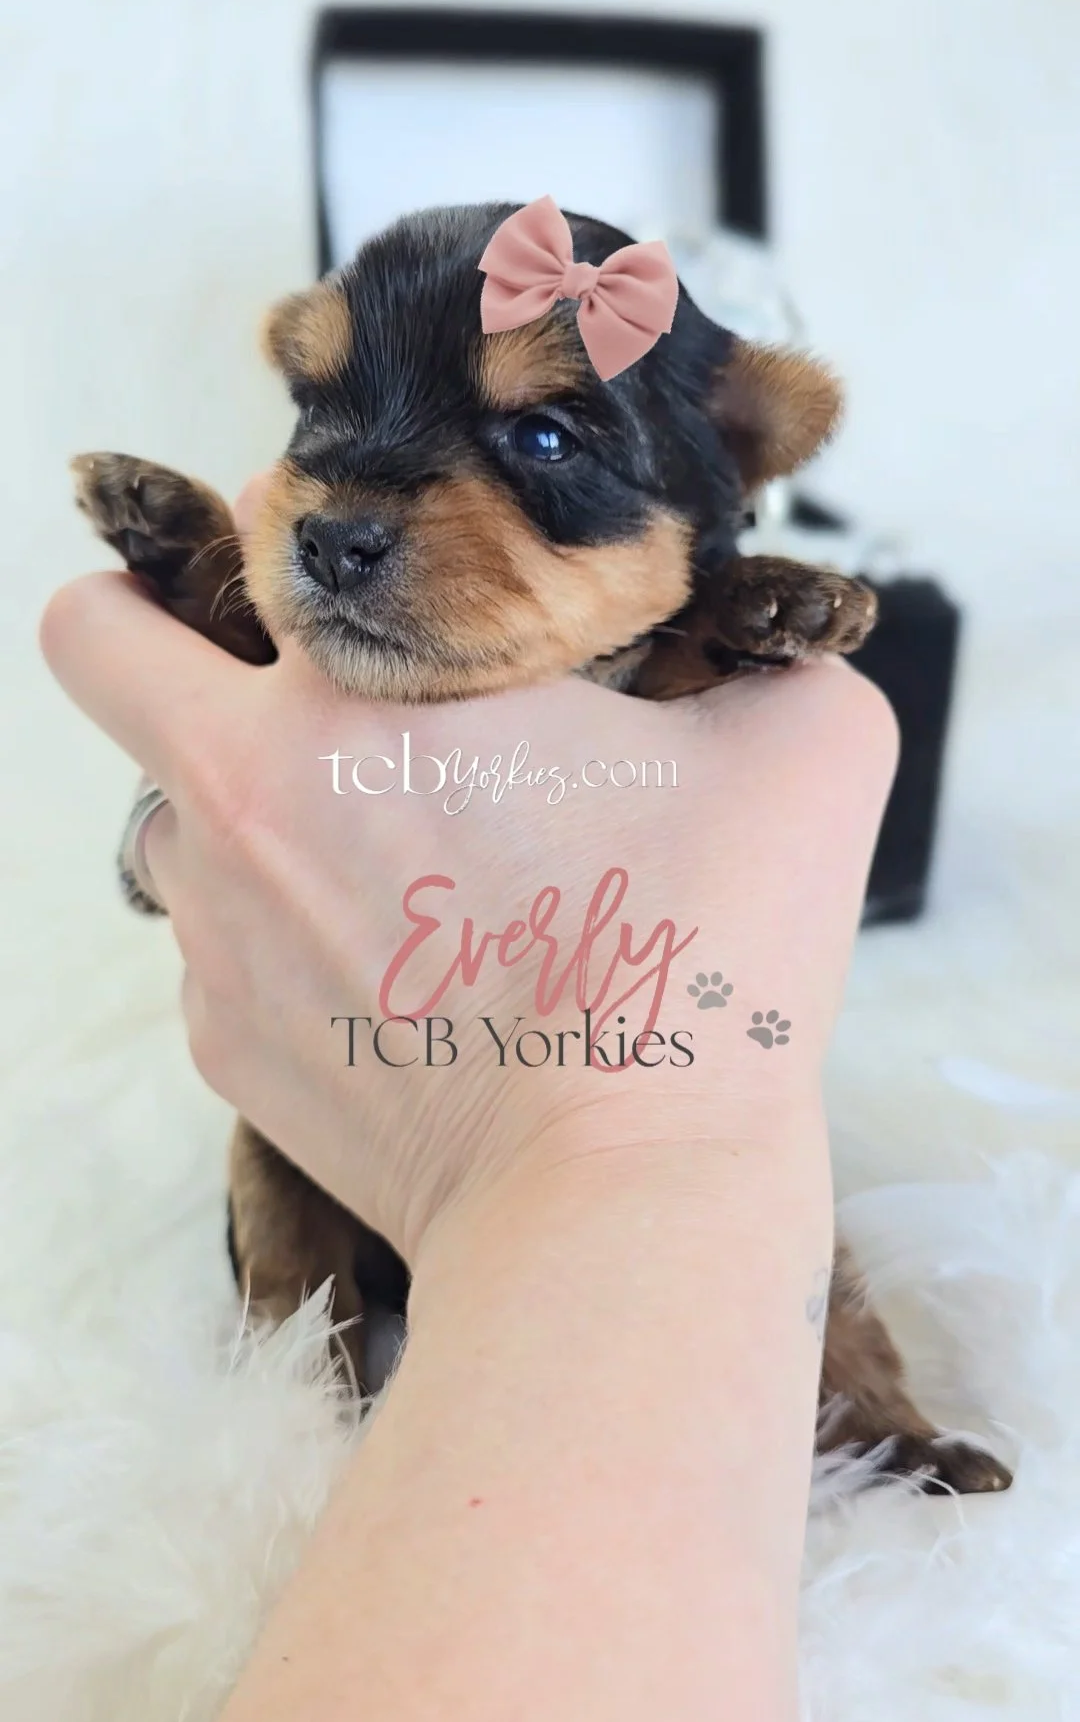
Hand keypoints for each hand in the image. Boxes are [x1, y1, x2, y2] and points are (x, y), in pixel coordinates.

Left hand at [40, 543, 895, 1267]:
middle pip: (103, 649)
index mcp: (354, 688)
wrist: (622, 1190)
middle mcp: (240, 797)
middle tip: (279, 675)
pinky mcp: (225, 1045)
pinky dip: (282, 942)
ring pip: (168, 817)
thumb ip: (764, 645)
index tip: (363, 581)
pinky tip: (399, 982)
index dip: (293, 531)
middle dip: (160, 634)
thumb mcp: (807, 749)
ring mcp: (217, 933)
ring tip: (379, 859)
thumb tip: (736, 642)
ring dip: (242, 808)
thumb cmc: (700, 960)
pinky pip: (219, 951)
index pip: (235, 531)